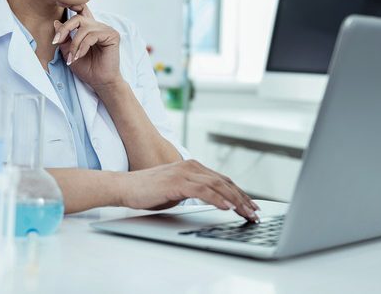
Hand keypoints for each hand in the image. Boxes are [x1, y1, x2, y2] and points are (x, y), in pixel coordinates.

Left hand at [52, 4, 121, 89]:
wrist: (99, 81)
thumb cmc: (87, 68)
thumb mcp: (69, 52)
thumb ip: (64, 38)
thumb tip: (56, 23)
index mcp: (88, 29)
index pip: (81, 11)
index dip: (72, 5)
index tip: (59, 2)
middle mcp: (97, 26)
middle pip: (78, 18)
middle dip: (65, 29)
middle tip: (56, 41)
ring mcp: (106, 29)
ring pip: (84, 28)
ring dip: (75, 44)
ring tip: (72, 57)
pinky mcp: (112, 35)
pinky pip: (92, 35)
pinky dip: (83, 46)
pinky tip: (80, 55)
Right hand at [116, 160, 259, 221]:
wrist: (126, 187)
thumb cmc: (148, 192)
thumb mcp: (177, 192)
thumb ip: (194, 192)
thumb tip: (212, 201)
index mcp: (193, 168)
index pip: (222, 181)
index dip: (239, 193)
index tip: (251, 206)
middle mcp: (192, 167)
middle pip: (225, 182)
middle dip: (243, 199)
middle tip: (255, 213)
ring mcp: (184, 173)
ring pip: (218, 186)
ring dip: (235, 201)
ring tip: (246, 213)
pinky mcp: (177, 182)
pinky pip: (203, 190)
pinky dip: (217, 199)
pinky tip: (227, 207)